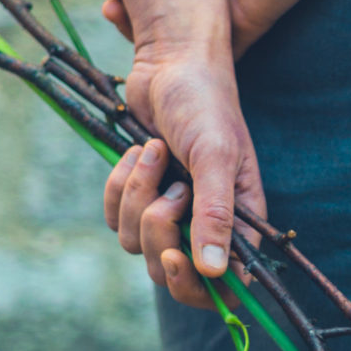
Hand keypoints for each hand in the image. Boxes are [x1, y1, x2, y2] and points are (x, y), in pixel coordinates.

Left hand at [104, 42, 266, 310]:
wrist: (171, 64)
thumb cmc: (205, 105)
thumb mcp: (215, 157)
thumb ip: (216, 216)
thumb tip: (217, 274)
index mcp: (238, 221)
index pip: (222, 285)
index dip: (194, 284)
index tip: (172, 255)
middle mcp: (204, 223)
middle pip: (169, 271)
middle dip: (157, 232)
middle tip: (170, 192)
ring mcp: (168, 211)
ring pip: (135, 243)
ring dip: (136, 196)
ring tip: (154, 154)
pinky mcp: (137, 195)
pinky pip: (113, 218)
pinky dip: (117, 186)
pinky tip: (136, 153)